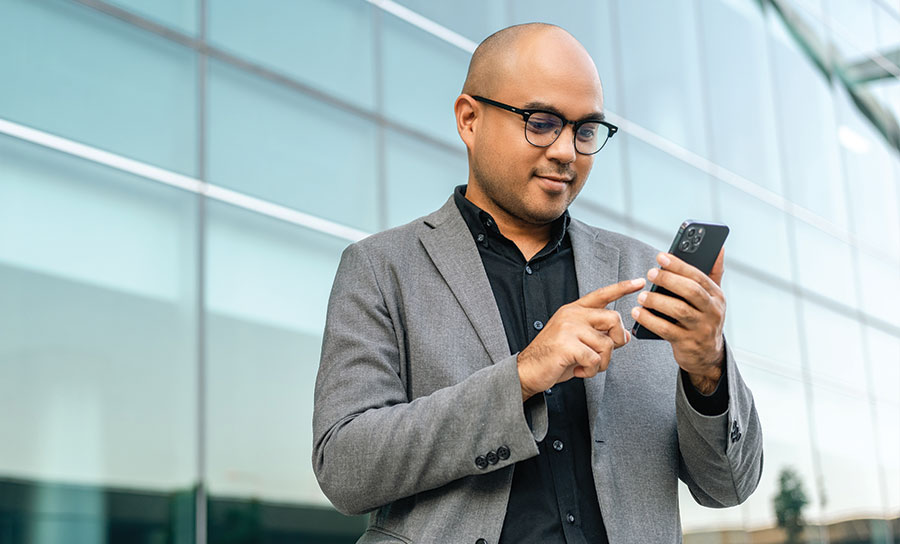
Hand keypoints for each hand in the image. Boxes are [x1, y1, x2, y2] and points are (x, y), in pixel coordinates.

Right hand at [517, 278, 644, 400]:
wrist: (528, 370)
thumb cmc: (554, 357)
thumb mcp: (579, 342)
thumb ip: (600, 335)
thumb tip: (626, 336)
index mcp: (574, 310)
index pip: (601, 295)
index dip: (622, 288)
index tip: (639, 282)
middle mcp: (572, 315)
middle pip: (614, 319)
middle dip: (617, 340)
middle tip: (604, 354)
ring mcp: (568, 328)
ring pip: (607, 344)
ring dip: (601, 362)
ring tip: (586, 366)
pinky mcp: (567, 344)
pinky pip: (594, 359)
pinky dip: (590, 371)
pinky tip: (578, 371)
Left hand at [631, 250, 726, 393]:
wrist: (707, 356)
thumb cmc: (704, 319)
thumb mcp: (713, 298)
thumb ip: (714, 273)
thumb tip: (719, 248)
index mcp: (717, 296)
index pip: (698, 276)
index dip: (679, 265)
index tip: (660, 256)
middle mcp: (713, 311)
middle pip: (691, 291)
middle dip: (669, 279)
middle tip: (650, 273)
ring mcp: (701, 328)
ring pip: (679, 310)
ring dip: (657, 301)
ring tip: (642, 296)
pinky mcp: (687, 343)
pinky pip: (666, 330)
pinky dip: (650, 320)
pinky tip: (638, 313)